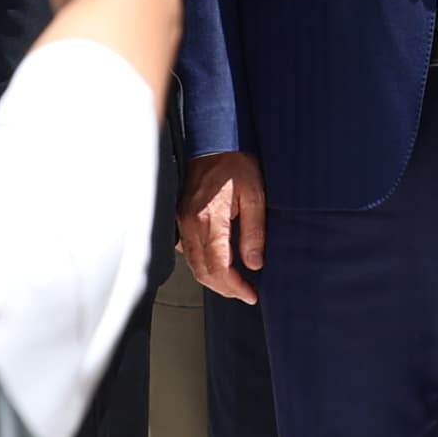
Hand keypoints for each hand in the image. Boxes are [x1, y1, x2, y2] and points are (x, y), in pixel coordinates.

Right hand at [181, 151, 267, 303]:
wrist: (215, 142)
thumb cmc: (236, 164)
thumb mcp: (256, 196)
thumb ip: (254, 232)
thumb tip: (254, 263)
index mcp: (210, 219)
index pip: (219, 266)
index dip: (235, 287)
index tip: (250, 294)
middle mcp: (190, 223)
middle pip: (203, 271)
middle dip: (224, 288)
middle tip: (245, 294)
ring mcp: (182, 221)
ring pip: (193, 264)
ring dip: (212, 279)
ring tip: (234, 285)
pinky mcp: (181, 217)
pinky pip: (187, 251)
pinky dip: (202, 264)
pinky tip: (217, 265)